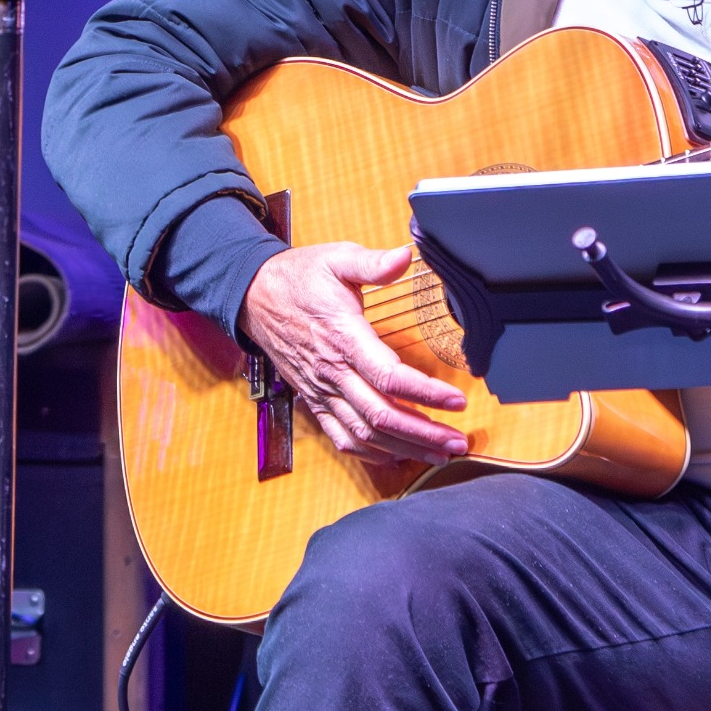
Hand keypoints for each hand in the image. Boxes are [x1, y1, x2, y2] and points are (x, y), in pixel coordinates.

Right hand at [240, 242, 469, 464]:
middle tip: (458, 442)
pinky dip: (370, 452)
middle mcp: (332, 372)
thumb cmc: (300, 276)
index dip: (425, 393)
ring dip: (403, 447)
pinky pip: (340, 435)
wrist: (252, 295)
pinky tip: (397, 455)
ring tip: (440, 453)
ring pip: (364, 432)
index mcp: (343, 337)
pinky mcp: (313, 398)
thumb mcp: (337, 258)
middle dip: (423, 433)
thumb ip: (372, 262)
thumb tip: (405, 256)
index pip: (388, 377)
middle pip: (380, 415)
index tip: (457, 400)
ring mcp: (321, 389)